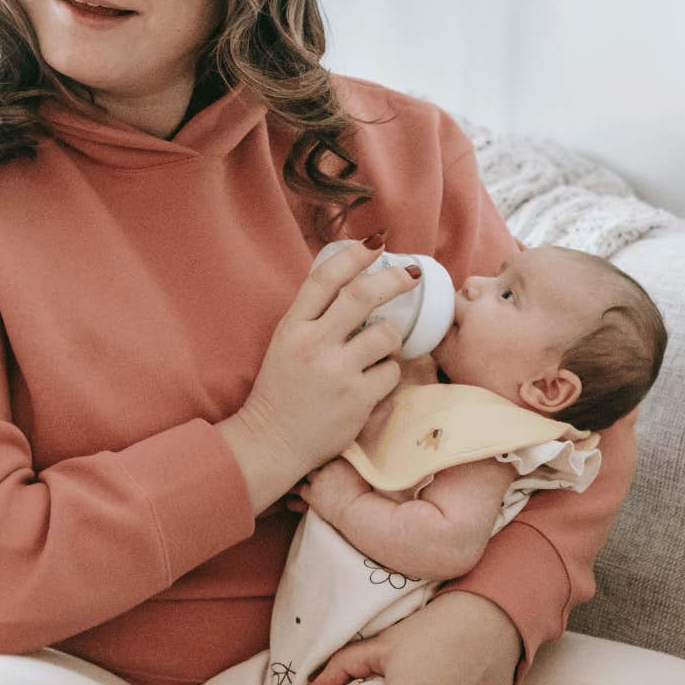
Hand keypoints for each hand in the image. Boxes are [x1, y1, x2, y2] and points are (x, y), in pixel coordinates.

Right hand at [222, 240, 419, 509]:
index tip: (376, 243)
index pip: (325, 278)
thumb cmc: (282, 389)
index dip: (354, 255)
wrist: (273, 441)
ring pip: (386, 334)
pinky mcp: (357, 399)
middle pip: (362, 296)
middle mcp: (313, 344)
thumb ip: (314, 315)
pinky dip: (389, 372)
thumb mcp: (286, 342)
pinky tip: (374, 379)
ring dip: (391, 338)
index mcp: (292, 326)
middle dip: (394, 279)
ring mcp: (336, 372)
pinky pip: (392, 371)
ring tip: (381, 348)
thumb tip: (353, 281)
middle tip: (411, 275)